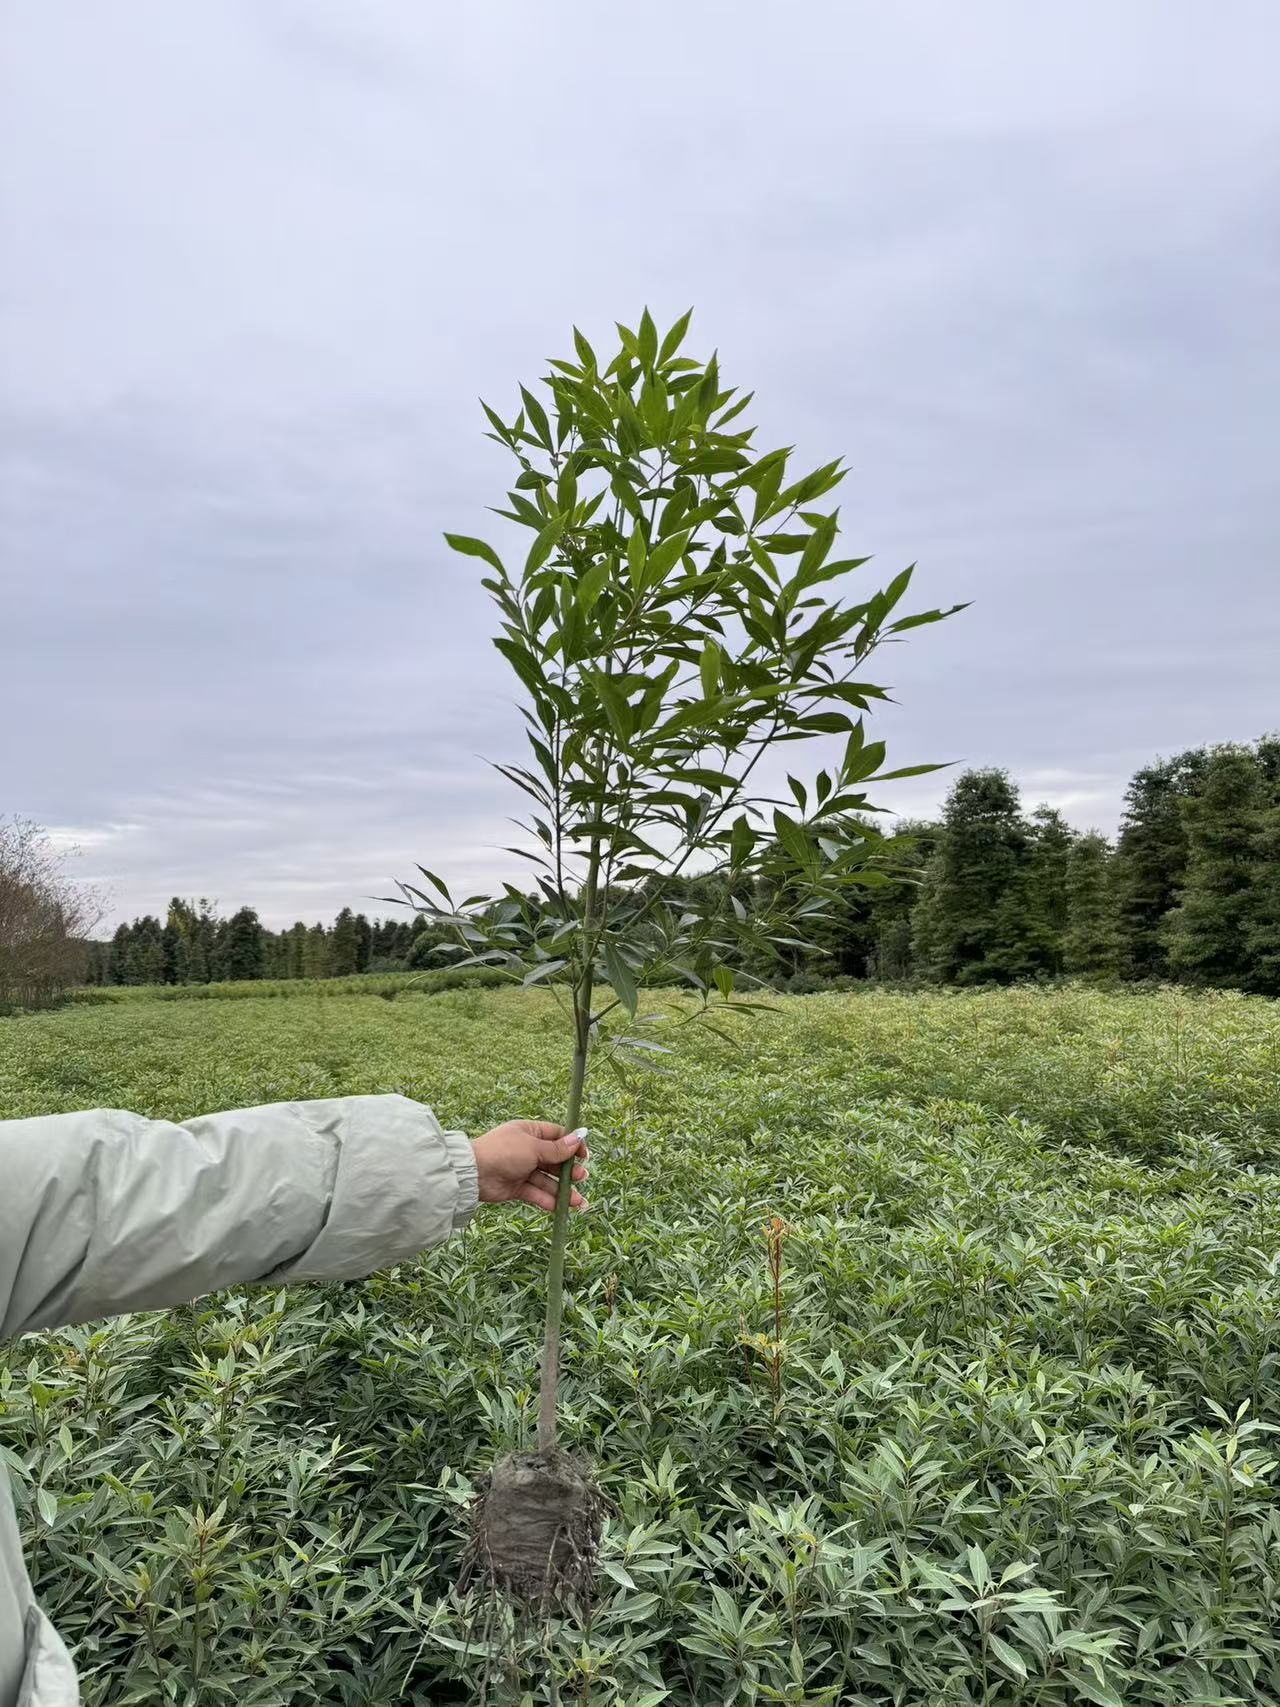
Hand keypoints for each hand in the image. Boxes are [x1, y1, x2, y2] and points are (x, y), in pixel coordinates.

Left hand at [472, 1121, 589, 1214]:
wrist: (473, 1173)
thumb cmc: (503, 1151)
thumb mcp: (533, 1147)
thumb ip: (557, 1148)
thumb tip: (580, 1137)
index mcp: (530, 1132)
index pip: (557, 1136)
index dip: (572, 1145)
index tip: (584, 1156)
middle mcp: (527, 1150)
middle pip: (554, 1160)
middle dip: (569, 1171)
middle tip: (581, 1178)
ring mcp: (522, 1169)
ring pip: (547, 1180)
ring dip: (562, 1190)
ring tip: (578, 1202)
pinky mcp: (517, 1187)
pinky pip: (536, 1193)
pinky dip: (548, 1200)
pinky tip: (559, 1207)